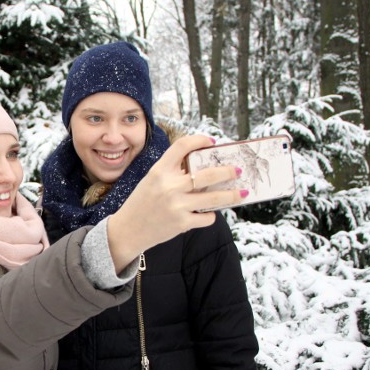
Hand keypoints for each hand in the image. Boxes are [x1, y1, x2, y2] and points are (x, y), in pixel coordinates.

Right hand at [106, 135, 244, 270]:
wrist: (128, 230)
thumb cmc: (142, 202)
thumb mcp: (152, 180)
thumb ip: (172, 172)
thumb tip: (204, 167)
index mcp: (159, 171)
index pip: (182, 146)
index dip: (199, 140)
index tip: (211, 142)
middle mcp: (169, 186)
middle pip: (208, 174)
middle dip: (228, 171)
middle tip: (237, 170)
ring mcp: (177, 205)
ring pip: (215, 198)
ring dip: (232, 195)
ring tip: (241, 193)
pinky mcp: (182, 223)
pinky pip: (207, 217)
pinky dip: (211, 216)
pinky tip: (209, 214)